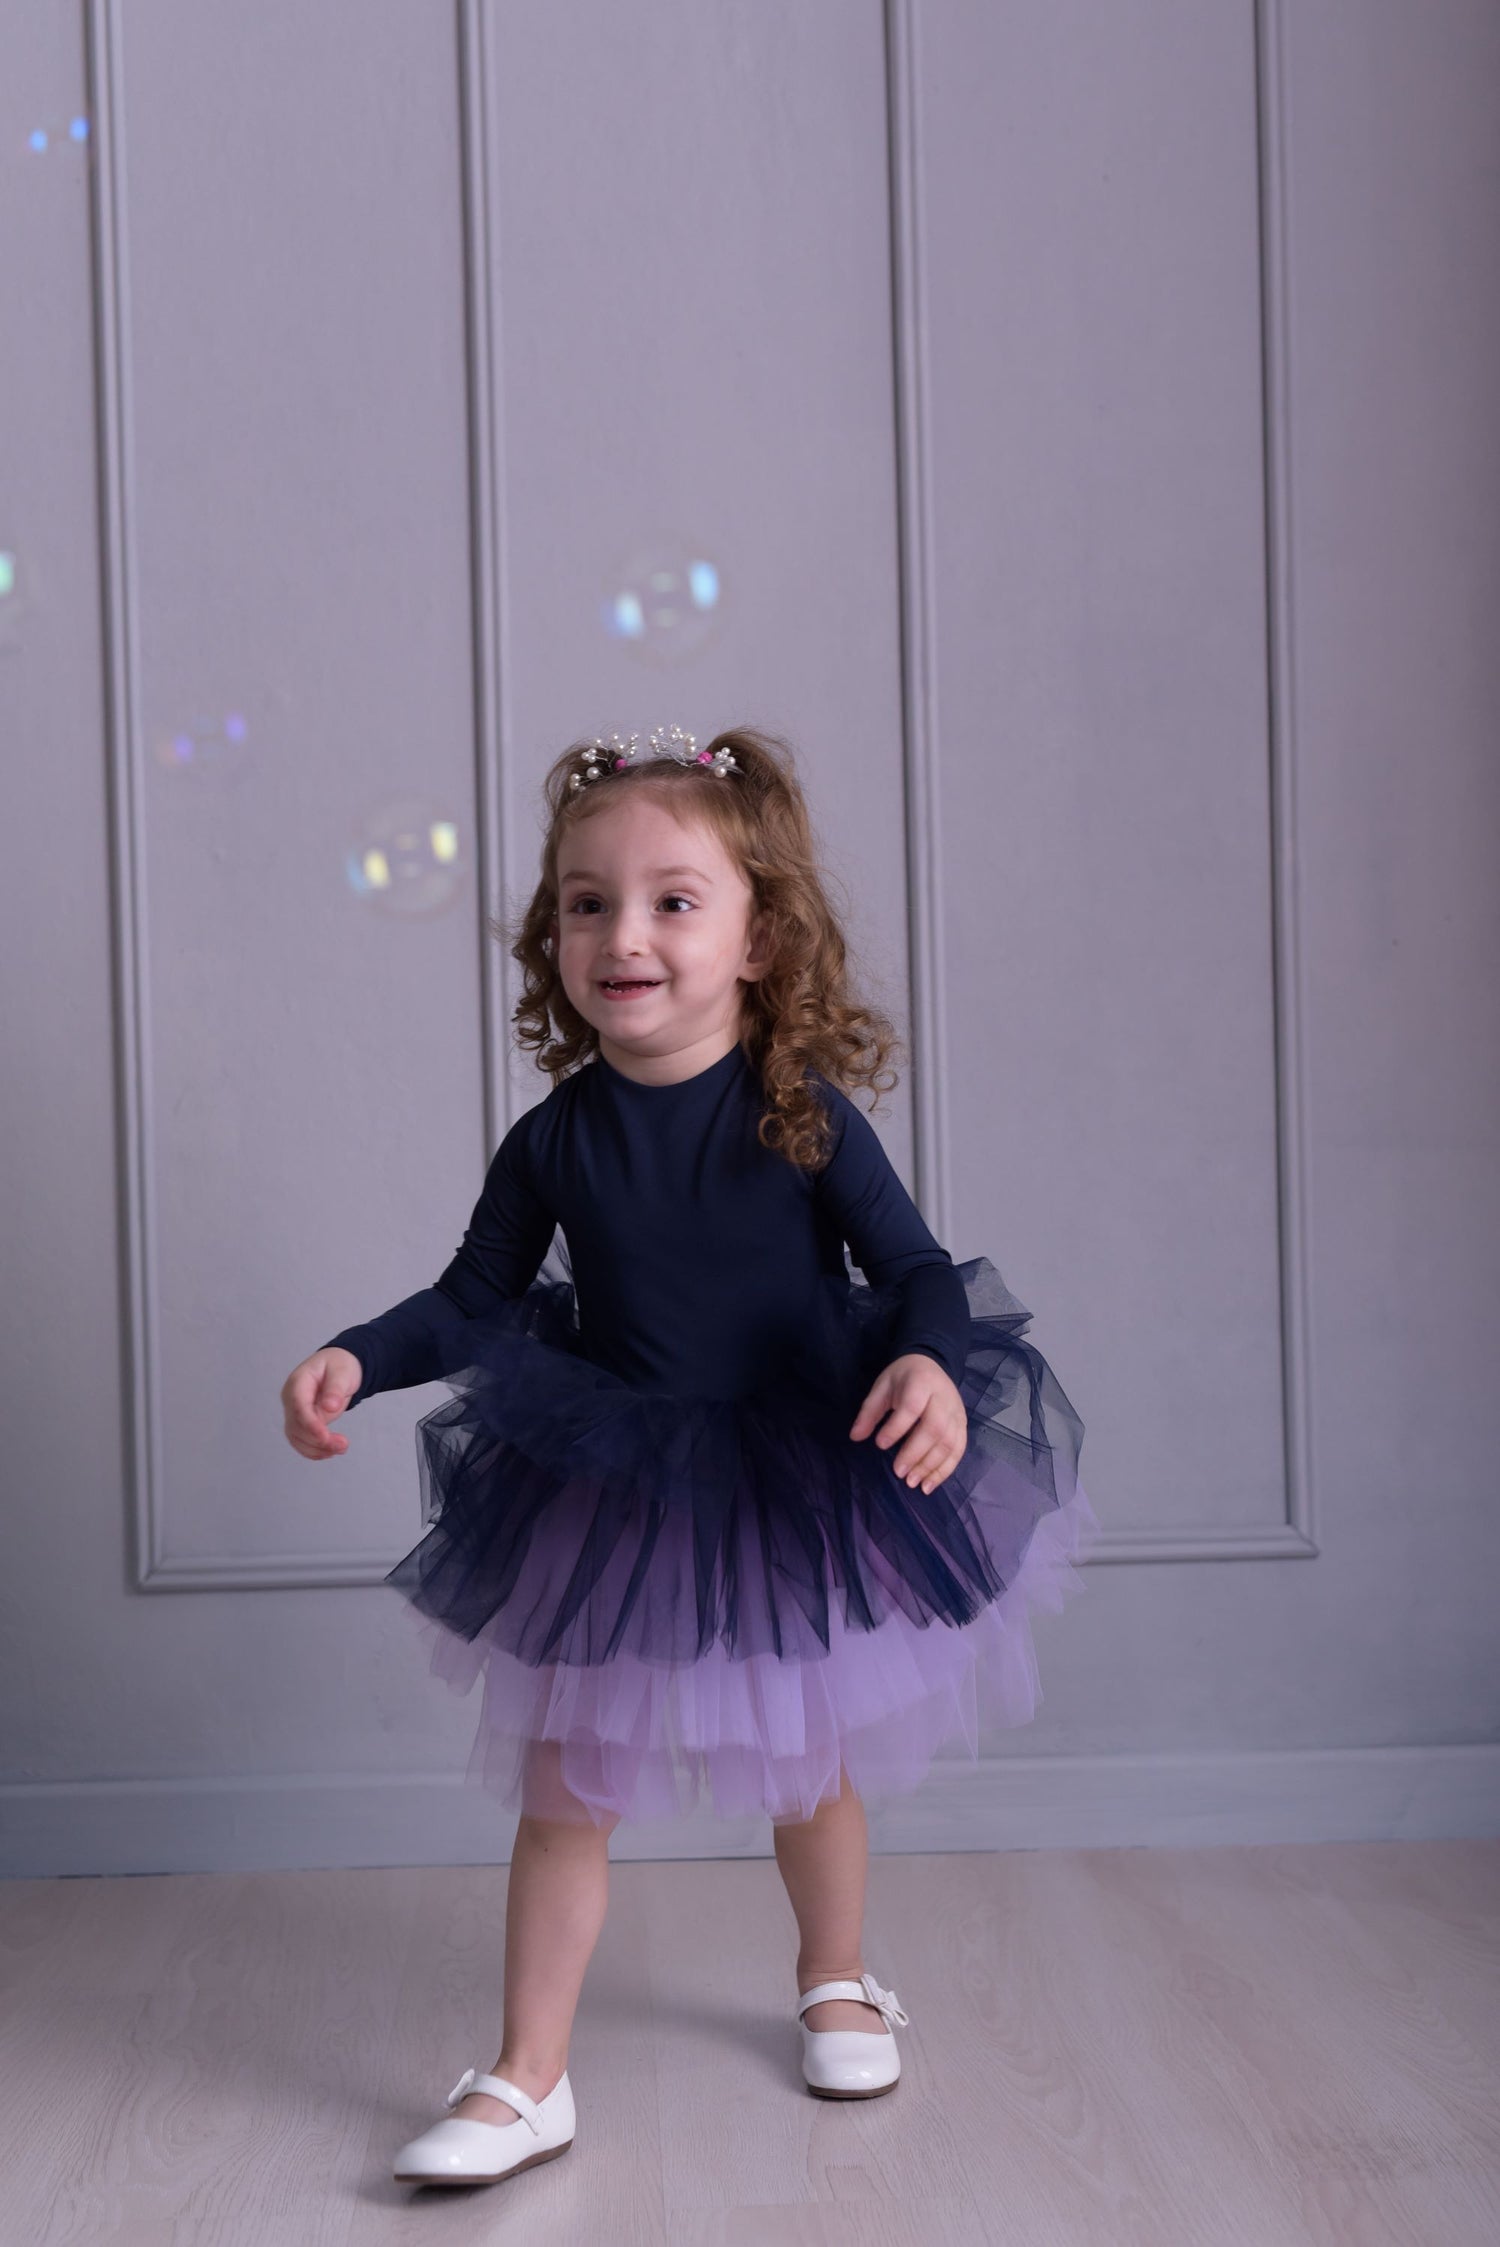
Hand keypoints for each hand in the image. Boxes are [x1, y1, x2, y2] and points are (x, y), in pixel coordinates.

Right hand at [280, 1347, 361, 1459]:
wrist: (338, 1367)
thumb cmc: (338, 1366)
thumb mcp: (342, 1372)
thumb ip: (335, 1388)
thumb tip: (329, 1406)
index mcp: (298, 1382)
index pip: (298, 1407)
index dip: (310, 1424)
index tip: (325, 1437)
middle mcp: (291, 1399)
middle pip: (296, 1426)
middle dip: (317, 1440)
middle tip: (343, 1445)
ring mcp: (294, 1412)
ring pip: (296, 1437)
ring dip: (316, 1448)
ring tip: (341, 1448)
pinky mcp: (300, 1423)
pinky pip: (301, 1441)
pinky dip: (314, 1450)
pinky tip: (330, 1452)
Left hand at [849, 1353, 966, 1492]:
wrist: (931, 1363)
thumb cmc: (902, 1378)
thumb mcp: (881, 1387)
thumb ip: (869, 1411)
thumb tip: (855, 1437)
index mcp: (920, 1383)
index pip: (912, 1407)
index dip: (896, 1428)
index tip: (880, 1444)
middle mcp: (943, 1398)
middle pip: (935, 1428)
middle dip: (916, 1453)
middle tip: (898, 1472)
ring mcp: (956, 1412)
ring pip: (949, 1442)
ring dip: (931, 1466)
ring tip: (912, 1482)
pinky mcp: (962, 1425)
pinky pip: (958, 1450)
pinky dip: (945, 1470)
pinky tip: (930, 1484)